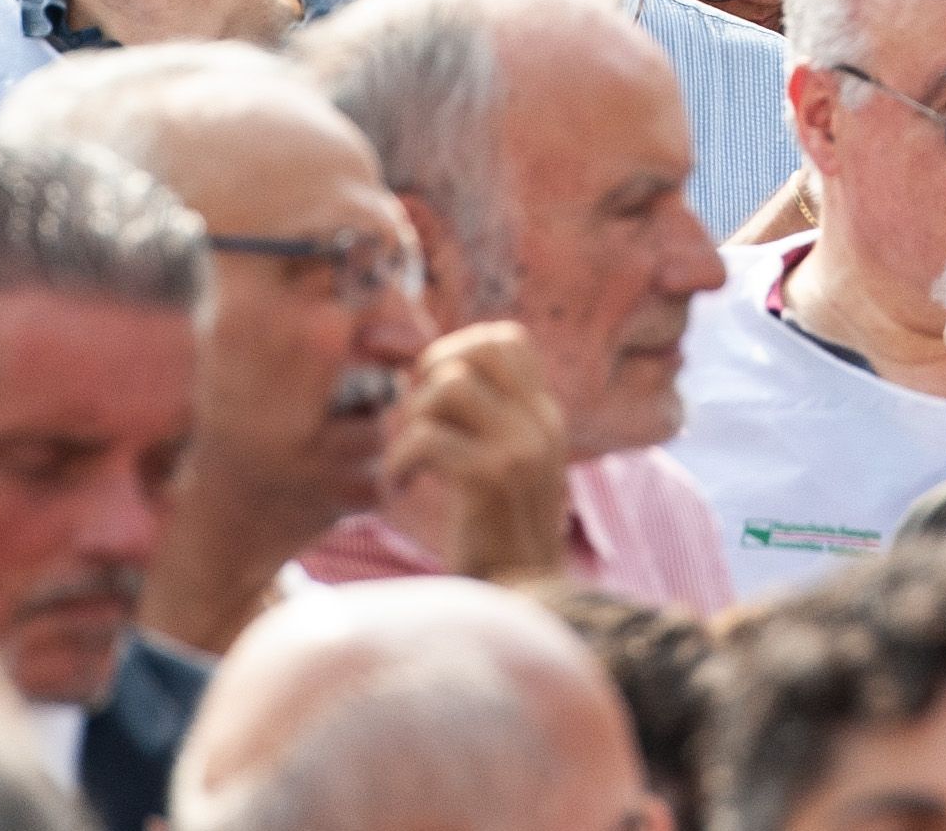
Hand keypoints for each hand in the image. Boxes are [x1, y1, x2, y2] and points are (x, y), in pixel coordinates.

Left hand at [379, 323, 569, 583]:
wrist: (525, 604)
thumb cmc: (501, 540)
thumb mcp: (514, 468)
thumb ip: (493, 422)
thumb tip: (439, 372)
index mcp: (545, 418)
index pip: (509, 340)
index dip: (459, 349)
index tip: (435, 390)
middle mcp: (540, 425)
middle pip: (480, 348)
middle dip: (434, 369)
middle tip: (418, 415)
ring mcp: (519, 450)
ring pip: (451, 384)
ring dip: (415, 415)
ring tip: (411, 455)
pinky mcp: (489, 480)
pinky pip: (427, 437)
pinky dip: (399, 460)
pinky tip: (402, 487)